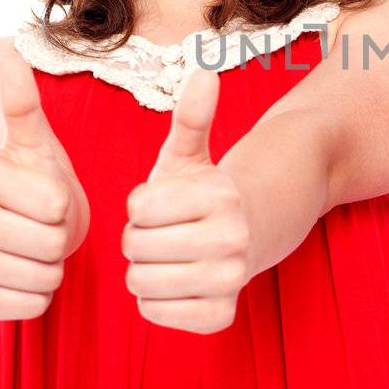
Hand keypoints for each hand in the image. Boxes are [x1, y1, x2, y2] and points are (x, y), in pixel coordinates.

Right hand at [0, 50, 89, 318]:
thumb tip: (9, 56)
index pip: (54, 205)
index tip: (50, 198)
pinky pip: (23, 308)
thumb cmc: (38, 183)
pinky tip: (26, 276)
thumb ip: (24, 105)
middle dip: (61, 239)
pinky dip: (37, 297)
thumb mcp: (39, 144)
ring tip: (38, 250)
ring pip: (39, 278)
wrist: (21, 229)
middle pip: (49, 244)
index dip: (65, 205)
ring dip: (52, 268)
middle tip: (46, 227)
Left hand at [122, 67, 250, 333]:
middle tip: (163, 235)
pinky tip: (176, 283)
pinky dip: (155, 302)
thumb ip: (191, 117)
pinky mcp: (219, 316)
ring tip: (168, 258)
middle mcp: (232, 239)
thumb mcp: (191, 155)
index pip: (138, 209)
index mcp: (220, 196)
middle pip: (137, 248)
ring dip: (144, 271)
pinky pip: (155, 313)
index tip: (161, 206)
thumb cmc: (204, 195)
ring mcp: (229, 281)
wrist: (252, 237)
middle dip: (139, 240)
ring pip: (141, 284)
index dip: (139, 207)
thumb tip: (205, 72)